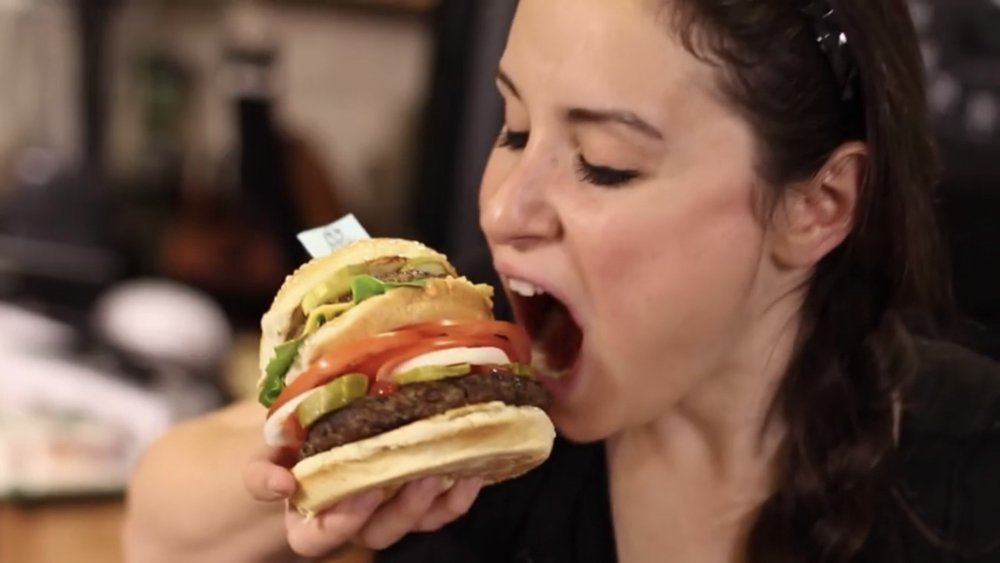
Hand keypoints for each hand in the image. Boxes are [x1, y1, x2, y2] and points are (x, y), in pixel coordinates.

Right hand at [243, 445, 482, 557]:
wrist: (326, 426)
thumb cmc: (295, 442)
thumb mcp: (270, 450)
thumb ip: (264, 467)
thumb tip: (281, 484)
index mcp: (309, 518)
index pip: (314, 538)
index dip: (338, 521)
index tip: (362, 492)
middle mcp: (351, 523)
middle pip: (374, 533)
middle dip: (397, 510)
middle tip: (409, 477)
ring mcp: (388, 512)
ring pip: (411, 523)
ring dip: (429, 502)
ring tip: (443, 470)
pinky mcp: (419, 500)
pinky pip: (440, 510)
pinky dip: (458, 496)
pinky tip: (471, 472)